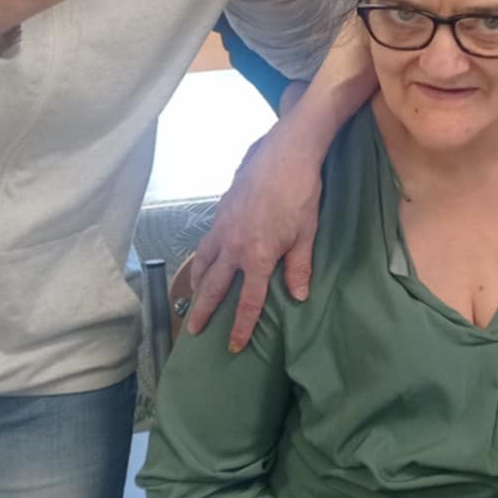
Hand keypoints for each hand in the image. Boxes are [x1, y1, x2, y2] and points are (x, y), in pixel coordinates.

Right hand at [185, 26, 377, 345]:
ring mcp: (223, 227)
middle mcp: (233, 246)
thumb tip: (298, 296)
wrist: (285, 152)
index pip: (249, 301)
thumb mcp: (307, 233)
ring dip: (197, 282)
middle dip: (204, 310)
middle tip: (192, 331)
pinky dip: (201, 255)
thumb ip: (299, 267)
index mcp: (257, 257)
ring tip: (191, 297)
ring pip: (203, 261)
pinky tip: (204, 258)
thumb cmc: (301, 193)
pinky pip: (206, 240)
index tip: (233, 346)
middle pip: (215, 286)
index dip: (240, 326)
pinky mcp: (220, 210)